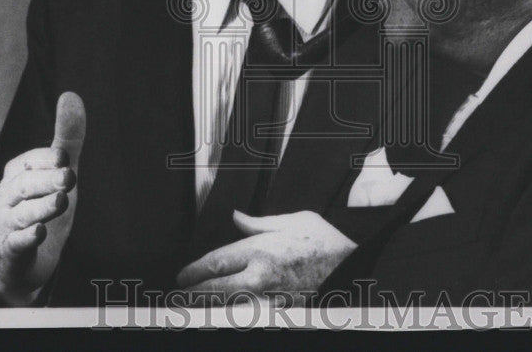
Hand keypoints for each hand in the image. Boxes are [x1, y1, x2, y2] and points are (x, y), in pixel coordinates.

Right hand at [0, 92, 85, 305]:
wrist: (29, 260)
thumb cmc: (43, 205)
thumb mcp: (60, 172)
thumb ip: (67, 137)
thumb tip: (71, 94)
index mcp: (17, 174)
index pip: (30, 162)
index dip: (47, 159)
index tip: (65, 157)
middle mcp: (6, 196)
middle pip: (26, 186)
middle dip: (48, 180)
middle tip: (70, 177)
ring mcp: (5, 225)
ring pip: (23, 214)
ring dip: (42, 207)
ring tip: (62, 200)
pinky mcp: (10, 251)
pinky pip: (16, 243)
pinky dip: (27, 238)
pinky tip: (40, 232)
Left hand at [176, 210, 355, 298]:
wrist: (352, 268)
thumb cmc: (325, 241)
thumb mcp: (294, 220)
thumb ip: (259, 222)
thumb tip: (236, 217)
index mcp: (261, 248)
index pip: (216, 261)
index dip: (194, 271)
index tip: (181, 275)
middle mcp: (261, 275)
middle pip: (215, 289)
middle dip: (193, 294)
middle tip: (179, 295)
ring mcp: (269, 297)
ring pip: (228, 307)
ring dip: (208, 308)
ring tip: (193, 308)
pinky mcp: (280, 311)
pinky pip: (250, 315)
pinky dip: (234, 315)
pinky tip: (226, 314)